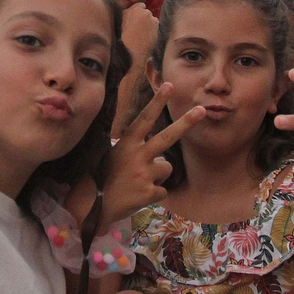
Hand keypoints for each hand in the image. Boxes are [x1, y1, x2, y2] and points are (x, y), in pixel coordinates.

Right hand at [103, 84, 205, 221]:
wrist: (92, 207)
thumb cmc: (100, 179)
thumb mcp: (110, 155)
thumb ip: (130, 147)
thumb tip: (149, 142)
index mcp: (126, 144)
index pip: (144, 119)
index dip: (157, 102)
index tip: (169, 86)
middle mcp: (137, 156)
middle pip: (167, 137)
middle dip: (186, 123)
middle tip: (201, 110)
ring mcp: (144, 174)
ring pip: (167, 168)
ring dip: (159, 175)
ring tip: (139, 182)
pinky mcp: (149, 193)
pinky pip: (163, 190)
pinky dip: (154, 194)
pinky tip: (138, 196)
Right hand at [121, 4, 158, 68]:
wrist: (131, 53)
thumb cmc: (124, 43)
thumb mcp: (120, 27)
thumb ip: (127, 18)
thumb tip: (134, 16)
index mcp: (125, 12)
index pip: (138, 6)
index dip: (139, 14)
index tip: (137, 23)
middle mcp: (135, 10)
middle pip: (145, 10)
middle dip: (144, 18)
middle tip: (140, 30)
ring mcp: (145, 14)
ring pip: (151, 16)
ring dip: (149, 23)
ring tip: (144, 35)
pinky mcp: (153, 20)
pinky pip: (156, 22)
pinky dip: (154, 28)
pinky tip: (148, 36)